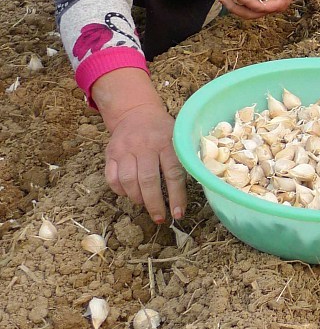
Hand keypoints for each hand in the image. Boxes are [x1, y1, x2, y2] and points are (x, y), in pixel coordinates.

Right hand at [94, 69, 185, 222]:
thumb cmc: (163, 130)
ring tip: (146, 204)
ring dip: (137, 198)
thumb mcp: (178, 136)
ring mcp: (125, 149)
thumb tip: (197, 185)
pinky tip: (129, 193)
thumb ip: (183, 157)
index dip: (176, 196)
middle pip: (148, 180)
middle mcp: (145, 145)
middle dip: (154, 204)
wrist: (136, 112)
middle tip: (160, 218)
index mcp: (167, 142)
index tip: (178, 214)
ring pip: (128, 181)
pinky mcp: (110, 154)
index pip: (173, 173)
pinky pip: (112, 178)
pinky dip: (120, 191)